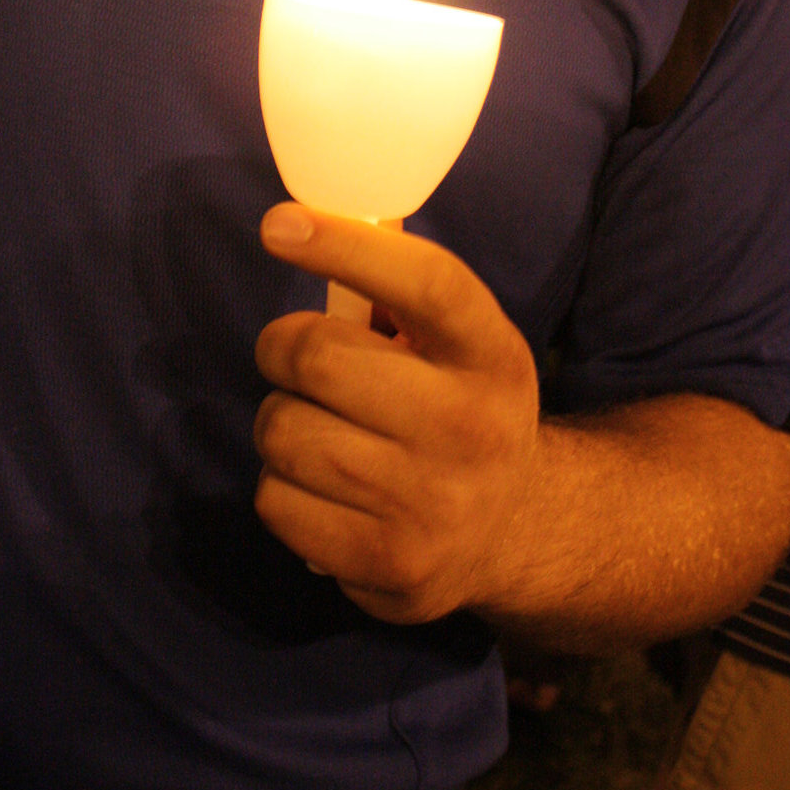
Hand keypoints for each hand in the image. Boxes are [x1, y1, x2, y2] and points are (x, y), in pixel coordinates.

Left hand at [255, 203, 540, 623]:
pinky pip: (275, 501)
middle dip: (282, 348)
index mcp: (493, 355)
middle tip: (292, 356)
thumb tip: (306, 229)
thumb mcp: (459, 344)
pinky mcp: (390, 565)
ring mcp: (433, 503)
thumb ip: (395, 295)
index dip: (348, 246)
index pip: (426, 283)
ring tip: (317, 428)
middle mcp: (471, 428)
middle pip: (320, 359)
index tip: (280, 224)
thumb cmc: (458, 407)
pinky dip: (281, 487)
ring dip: (280, 421)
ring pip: (284, 432)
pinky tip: (322, 488)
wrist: (514, 530)